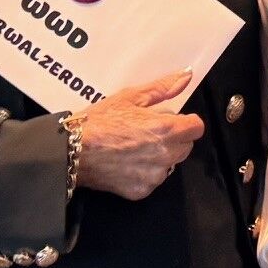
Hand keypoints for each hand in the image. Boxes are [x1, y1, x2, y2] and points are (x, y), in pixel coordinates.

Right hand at [71, 71, 204, 199]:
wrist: (70, 151)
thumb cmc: (97, 122)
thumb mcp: (130, 98)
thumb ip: (162, 88)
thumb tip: (185, 76)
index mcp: (165, 129)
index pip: (196, 128)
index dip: (185, 122)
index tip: (172, 121)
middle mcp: (164, 154)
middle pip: (185, 146)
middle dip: (174, 138)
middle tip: (149, 132)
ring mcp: (154, 175)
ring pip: (170, 164)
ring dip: (161, 156)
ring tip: (135, 147)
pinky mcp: (141, 190)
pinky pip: (153, 180)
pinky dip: (145, 172)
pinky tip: (127, 162)